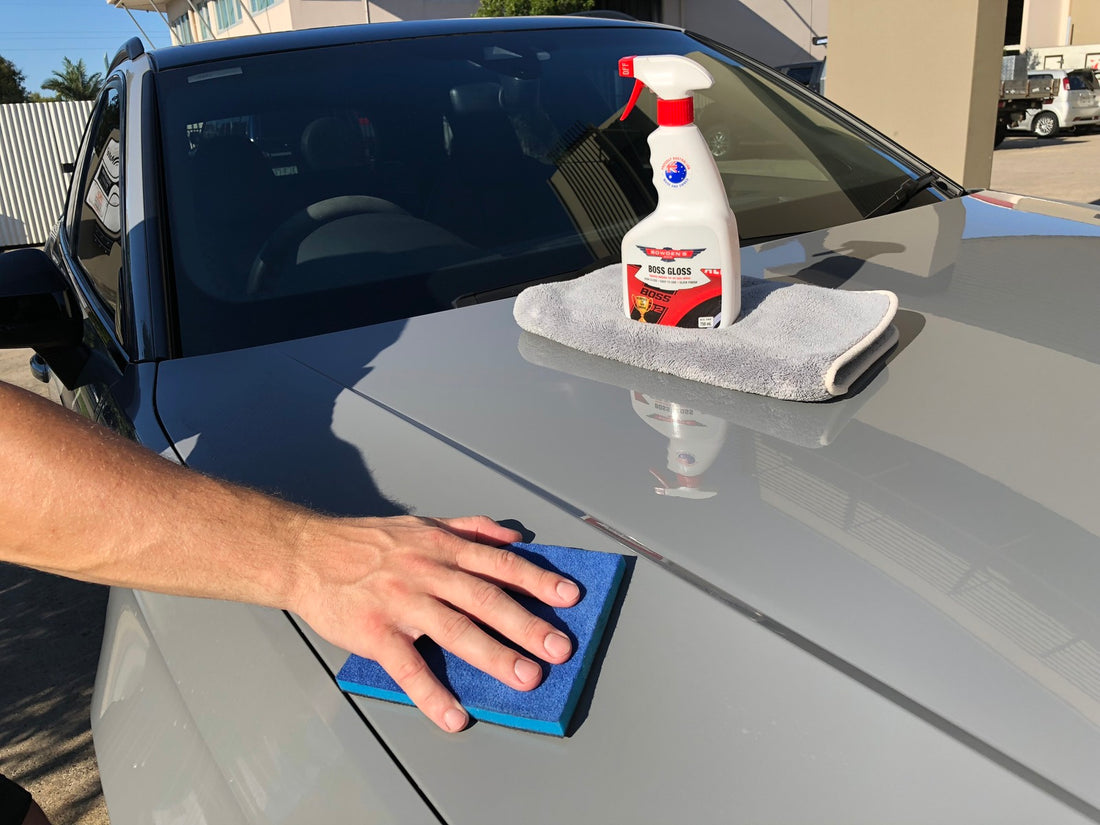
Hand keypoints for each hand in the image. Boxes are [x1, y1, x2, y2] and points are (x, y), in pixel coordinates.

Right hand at [289, 514, 580, 731]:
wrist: (306, 553)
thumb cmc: (367, 541)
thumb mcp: (423, 523)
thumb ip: (471, 528)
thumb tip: (514, 537)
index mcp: (442, 547)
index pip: (499, 564)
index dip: (537, 579)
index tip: (569, 595)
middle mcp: (427, 572)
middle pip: (486, 599)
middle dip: (527, 624)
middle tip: (559, 648)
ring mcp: (401, 603)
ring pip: (455, 630)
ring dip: (494, 655)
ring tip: (526, 678)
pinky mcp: (374, 633)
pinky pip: (408, 667)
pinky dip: (432, 693)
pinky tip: (454, 715)